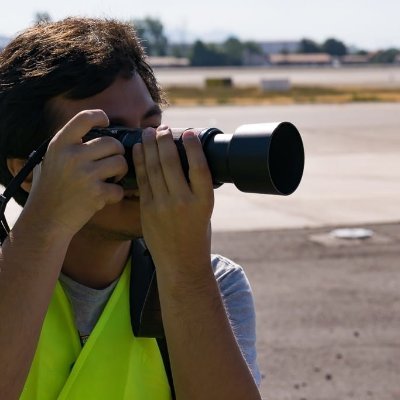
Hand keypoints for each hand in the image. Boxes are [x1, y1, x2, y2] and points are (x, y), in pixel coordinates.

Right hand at [24, 110, 127, 235]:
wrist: (46, 220)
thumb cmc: (51, 188)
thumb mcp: (51, 160)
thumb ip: (70, 145)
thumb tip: (98, 129)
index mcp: (60, 144)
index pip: (85, 118)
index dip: (100, 116)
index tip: (106, 122)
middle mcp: (72, 156)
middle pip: (112, 143)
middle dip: (116, 153)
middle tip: (110, 164)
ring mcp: (85, 175)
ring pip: (121, 162)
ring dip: (120, 172)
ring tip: (110, 179)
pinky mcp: (96, 194)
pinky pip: (120, 188)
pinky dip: (116, 194)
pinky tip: (104, 197)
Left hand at [133, 126, 213, 272]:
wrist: (180, 262)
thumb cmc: (196, 234)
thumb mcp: (205, 210)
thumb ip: (196, 188)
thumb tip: (186, 161)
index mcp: (204, 201)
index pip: (199, 167)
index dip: (193, 147)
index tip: (188, 132)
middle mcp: (183, 201)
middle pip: (172, 163)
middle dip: (165, 141)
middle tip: (162, 127)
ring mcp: (163, 206)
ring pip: (154, 168)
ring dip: (150, 147)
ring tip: (148, 132)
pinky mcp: (147, 210)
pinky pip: (143, 180)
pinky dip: (140, 162)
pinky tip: (139, 149)